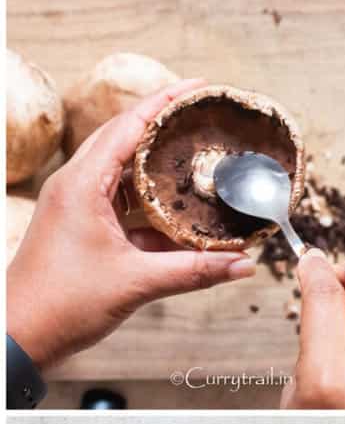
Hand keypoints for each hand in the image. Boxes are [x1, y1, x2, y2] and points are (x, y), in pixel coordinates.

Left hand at [6, 79, 254, 369]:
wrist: (21, 336)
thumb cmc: (62, 304)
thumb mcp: (137, 283)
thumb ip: (195, 272)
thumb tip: (244, 265)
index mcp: (82, 185)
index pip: (128, 127)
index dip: (165, 103)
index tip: (198, 86)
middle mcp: (79, 188)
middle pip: (127, 141)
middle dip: (166, 127)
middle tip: (205, 117)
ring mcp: (82, 209)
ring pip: (129, 176)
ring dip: (163, 170)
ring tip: (202, 159)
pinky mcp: (87, 231)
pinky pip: (129, 209)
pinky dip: (158, 210)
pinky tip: (188, 218)